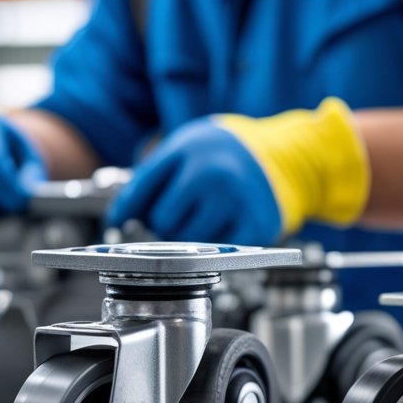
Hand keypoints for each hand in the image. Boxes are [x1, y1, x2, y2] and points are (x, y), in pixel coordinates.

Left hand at [107, 118, 281, 245]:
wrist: (286, 155)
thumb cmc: (224, 155)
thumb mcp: (186, 149)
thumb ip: (153, 177)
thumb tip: (119, 219)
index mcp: (188, 150)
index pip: (142, 188)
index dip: (125, 210)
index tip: (116, 224)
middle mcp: (211, 173)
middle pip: (163, 221)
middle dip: (167, 221)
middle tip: (185, 210)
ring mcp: (236, 200)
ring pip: (188, 242)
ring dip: (190, 238)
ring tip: (207, 217)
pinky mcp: (256, 226)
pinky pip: (218, 253)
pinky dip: (217, 248)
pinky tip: (224, 228)